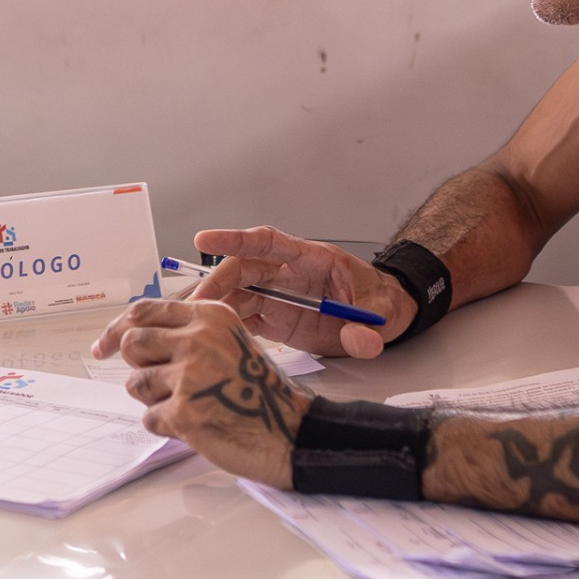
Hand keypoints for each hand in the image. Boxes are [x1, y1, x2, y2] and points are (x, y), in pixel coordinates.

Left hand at [91, 299, 311, 487]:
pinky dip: (165, 425)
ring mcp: (190, 374)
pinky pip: (149, 417)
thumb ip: (187, 334)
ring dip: (153, 399)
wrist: (290, 431)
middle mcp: (198, 337)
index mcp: (209, 315)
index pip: (144, 311)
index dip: (116, 330)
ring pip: (136, 383)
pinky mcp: (185, 411)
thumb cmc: (258, 391)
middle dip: (138, 366)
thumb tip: (132, 340)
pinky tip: (194, 425)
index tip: (102, 347)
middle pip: (132, 343)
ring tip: (186, 405)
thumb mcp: (228, 342)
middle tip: (156, 384)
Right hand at [188, 226, 413, 357]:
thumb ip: (368, 327)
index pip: (268, 242)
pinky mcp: (278, 319)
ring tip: (193, 322)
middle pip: (243, 270)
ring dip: (216, 306)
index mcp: (311, 259)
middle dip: (217, 283)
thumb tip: (360, 340)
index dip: (235, 239)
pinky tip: (212, 334)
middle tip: (196, 304)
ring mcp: (281, 297)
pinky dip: (227, 325)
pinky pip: (245, 318)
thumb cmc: (382, 300)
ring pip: (238, 295)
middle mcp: (289, 274)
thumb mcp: (383, 312)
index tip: (204, 239)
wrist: (385, 316)